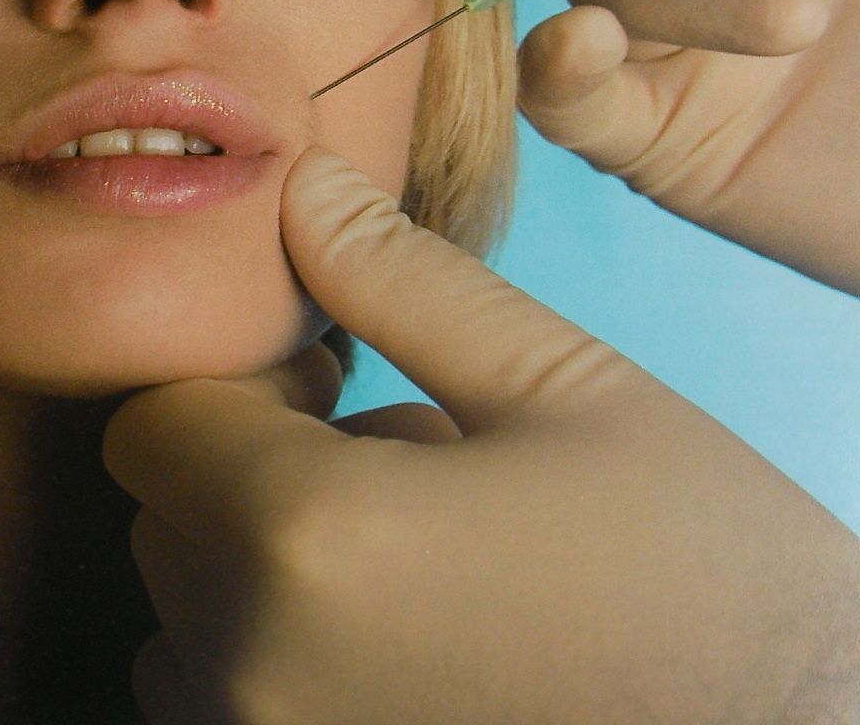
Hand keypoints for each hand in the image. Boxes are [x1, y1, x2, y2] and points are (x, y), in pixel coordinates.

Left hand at [102, 147, 859, 723]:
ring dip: (264, 572)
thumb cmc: (704, 562)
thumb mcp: (560, 383)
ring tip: (417, 556)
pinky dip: (285, 660)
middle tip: (395, 456)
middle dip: (250, 468)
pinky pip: (231, 710)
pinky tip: (420, 638)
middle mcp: (256, 671)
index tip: (334, 380)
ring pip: (189, 625)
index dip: (240, 382)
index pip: (155, 424)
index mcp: (305, 539)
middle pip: (164, 522)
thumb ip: (401, 279)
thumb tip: (301, 186)